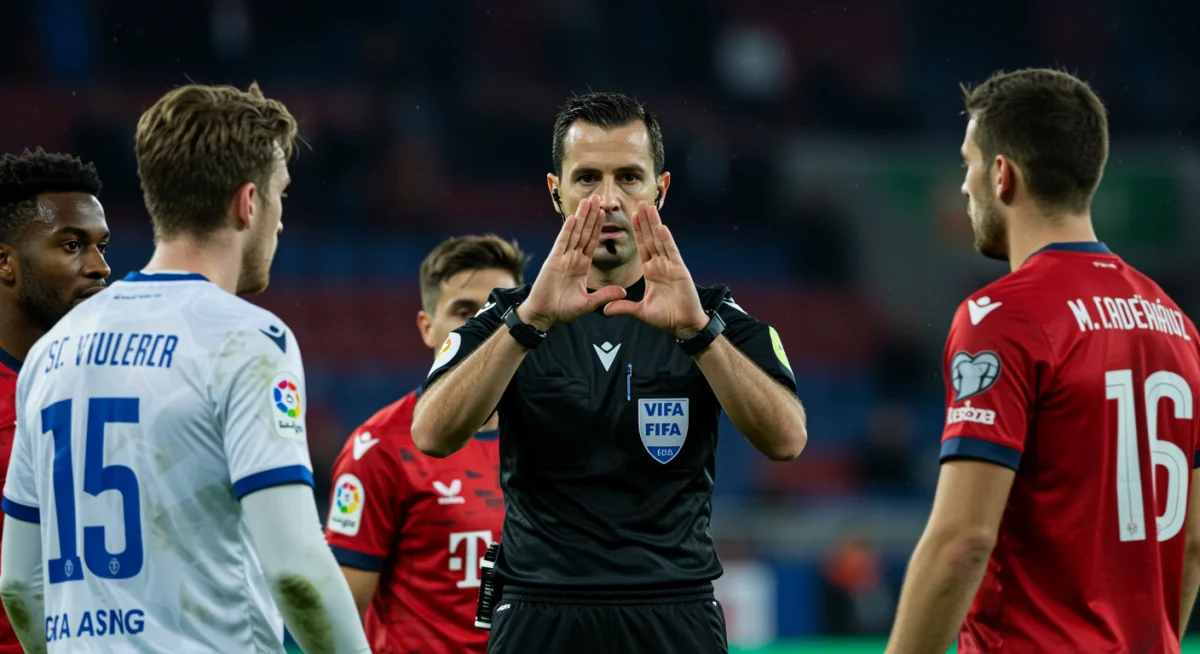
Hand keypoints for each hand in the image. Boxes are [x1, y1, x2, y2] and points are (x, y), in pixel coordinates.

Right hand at [518, 197, 626, 330]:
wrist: (544, 315)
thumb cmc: (563, 310)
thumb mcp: (588, 303)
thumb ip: (605, 295)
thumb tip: (624, 291)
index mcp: (581, 266)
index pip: (592, 242)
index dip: (598, 227)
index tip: (604, 212)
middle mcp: (572, 258)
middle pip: (584, 232)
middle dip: (591, 215)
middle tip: (598, 197)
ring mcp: (562, 258)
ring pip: (574, 233)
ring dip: (582, 216)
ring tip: (588, 200)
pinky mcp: (553, 261)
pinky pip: (562, 242)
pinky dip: (568, 230)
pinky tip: (574, 217)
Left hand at [603, 201, 708, 338]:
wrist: (684, 326)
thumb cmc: (666, 318)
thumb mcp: (640, 312)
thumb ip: (623, 307)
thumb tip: (606, 310)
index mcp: (652, 272)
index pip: (642, 247)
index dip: (637, 232)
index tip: (631, 216)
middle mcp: (661, 265)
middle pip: (651, 239)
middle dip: (645, 221)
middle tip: (639, 202)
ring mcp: (671, 266)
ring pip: (660, 241)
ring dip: (654, 224)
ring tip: (649, 207)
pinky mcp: (680, 271)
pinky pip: (671, 253)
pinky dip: (667, 240)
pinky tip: (661, 227)